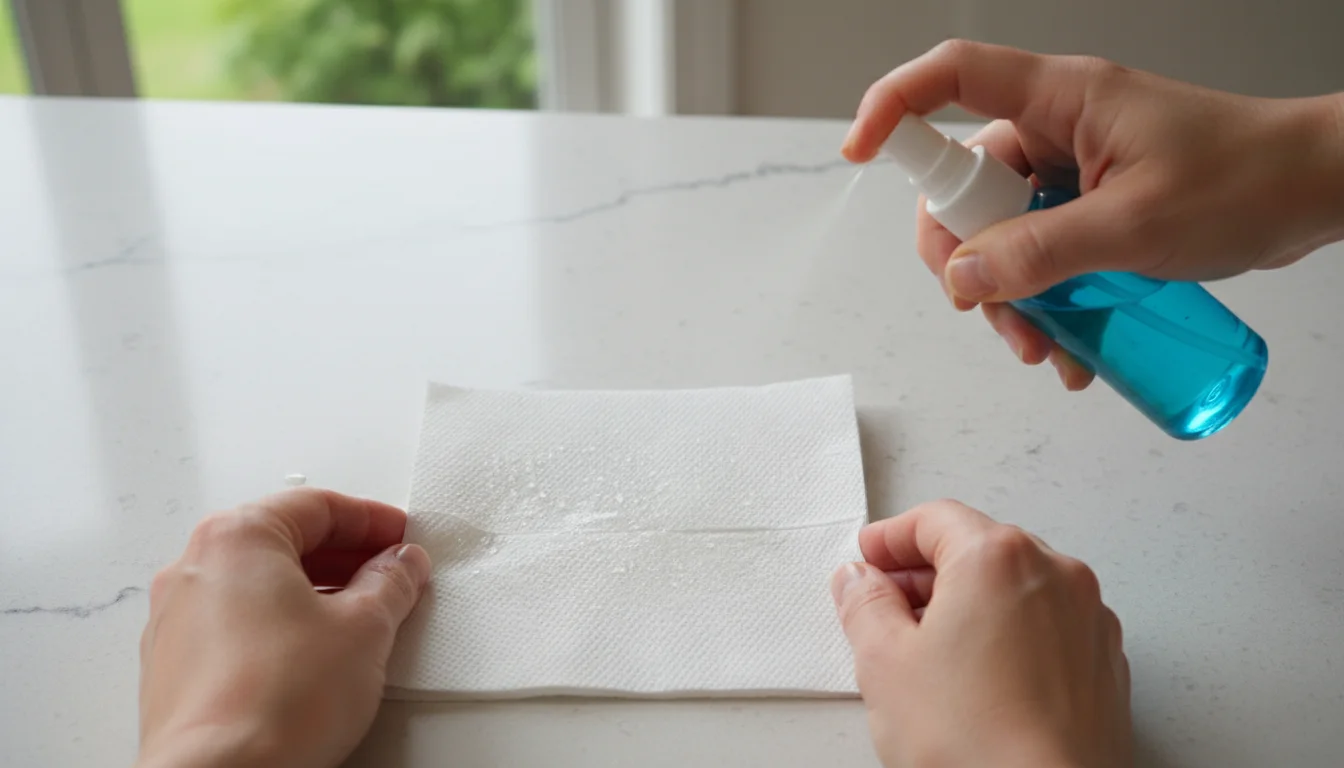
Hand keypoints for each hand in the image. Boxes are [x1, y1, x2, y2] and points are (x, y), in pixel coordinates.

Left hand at [136, 488, 431, 767]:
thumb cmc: (275, 702)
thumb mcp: (365, 629)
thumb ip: (391, 584)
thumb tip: (399, 567)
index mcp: (238, 537)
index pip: (317, 506)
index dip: (371, 520)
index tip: (401, 539)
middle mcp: (195, 567)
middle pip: (283, 540)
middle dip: (344, 555)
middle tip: (389, 576)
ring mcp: (176, 619)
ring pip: (256, 583)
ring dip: (312, 591)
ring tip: (360, 620)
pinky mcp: (172, 666)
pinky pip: (234, 623)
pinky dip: (278, 624)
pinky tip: (314, 655)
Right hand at [832, 500, 1130, 767]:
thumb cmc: (975, 743)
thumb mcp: (884, 663)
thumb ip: (864, 604)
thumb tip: (860, 582)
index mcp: (998, 558)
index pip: (934, 519)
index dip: (890, 538)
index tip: (867, 560)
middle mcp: (1056, 575)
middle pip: (978, 549)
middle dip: (927, 572)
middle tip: (885, 605)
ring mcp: (1089, 621)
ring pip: (1016, 589)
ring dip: (970, 605)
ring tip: (930, 652)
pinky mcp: (1105, 666)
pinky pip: (1047, 628)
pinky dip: (1009, 636)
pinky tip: (978, 680)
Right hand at [843, 40, 1343, 388]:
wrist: (1315, 193)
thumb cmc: (1246, 181)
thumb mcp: (1134, 226)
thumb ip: (1040, 253)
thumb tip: (964, 278)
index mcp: (1062, 99)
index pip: (953, 76)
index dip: (895, 105)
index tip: (859, 154)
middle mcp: (1057, 128)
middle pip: (964, 182)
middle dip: (967, 258)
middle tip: (989, 312)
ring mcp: (1073, 169)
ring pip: (1000, 231)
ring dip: (1010, 295)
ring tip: (1045, 347)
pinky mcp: (1091, 205)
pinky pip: (1039, 251)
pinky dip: (1044, 300)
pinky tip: (1072, 345)